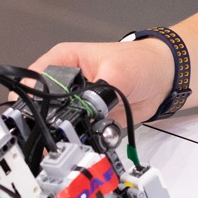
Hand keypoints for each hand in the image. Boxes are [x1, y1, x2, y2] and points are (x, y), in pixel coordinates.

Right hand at [30, 39, 176, 124]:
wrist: (162, 79)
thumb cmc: (140, 62)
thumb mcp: (117, 71)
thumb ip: (99, 91)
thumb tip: (87, 108)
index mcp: (63, 60)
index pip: (35, 80)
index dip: (35, 98)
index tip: (42, 113)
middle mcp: (65, 81)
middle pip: (43, 105)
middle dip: (51, 119)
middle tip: (63, 128)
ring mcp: (75, 101)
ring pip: (59, 122)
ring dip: (69, 131)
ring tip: (86, 129)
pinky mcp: (87, 117)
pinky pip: (78, 132)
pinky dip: (86, 137)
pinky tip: (97, 133)